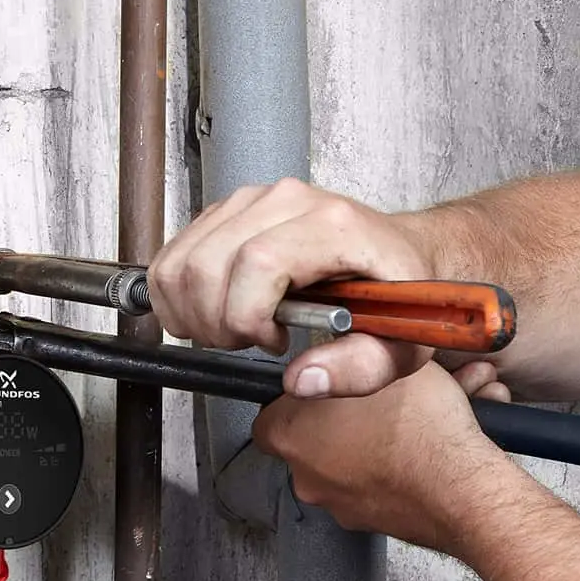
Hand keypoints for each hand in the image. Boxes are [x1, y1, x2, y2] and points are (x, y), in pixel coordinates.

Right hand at [147, 178, 435, 397]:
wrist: (401, 252)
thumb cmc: (400, 291)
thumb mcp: (402, 344)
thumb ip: (360, 368)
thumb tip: (303, 380)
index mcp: (333, 226)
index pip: (257, 263)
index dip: (248, 317)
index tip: (274, 342)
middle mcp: (288, 201)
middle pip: (208, 264)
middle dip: (216, 324)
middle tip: (250, 343)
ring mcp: (255, 200)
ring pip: (183, 260)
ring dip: (192, 311)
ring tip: (235, 329)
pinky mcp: (232, 208)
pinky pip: (177, 252)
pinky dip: (180, 294)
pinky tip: (218, 310)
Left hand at [253, 359, 529, 553]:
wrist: (461, 490)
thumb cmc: (420, 425)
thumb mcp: (384, 359)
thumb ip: (344, 353)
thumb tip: (327, 350)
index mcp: (291, 433)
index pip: (270, 409)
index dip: (301, 391)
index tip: (329, 379)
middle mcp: (305, 475)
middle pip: (311, 436)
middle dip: (341, 417)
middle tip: (377, 397)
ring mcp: (336, 504)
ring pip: (346, 462)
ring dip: (370, 442)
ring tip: (412, 420)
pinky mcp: (368, 523)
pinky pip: (372, 487)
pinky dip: (390, 470)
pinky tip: (422, 449)